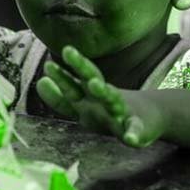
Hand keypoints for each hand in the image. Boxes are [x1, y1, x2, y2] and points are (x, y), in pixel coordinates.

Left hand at [37, 45, 164, 146]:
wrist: (150, 116)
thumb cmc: (109, 109)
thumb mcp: (85, 105)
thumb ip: (61, 97)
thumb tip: (39, 82)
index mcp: (91, 95)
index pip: (74, 82)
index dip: (62, 76)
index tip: (48, 66)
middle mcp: (104, 99)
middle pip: (92, 78)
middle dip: (80, 66)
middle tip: (68, 51)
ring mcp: (122, 112)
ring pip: (113, 99)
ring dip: (104, 91)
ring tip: (95, 84)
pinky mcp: (138, 128)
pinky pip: (136, 131)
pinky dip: (134, 133)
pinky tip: (131, 138)